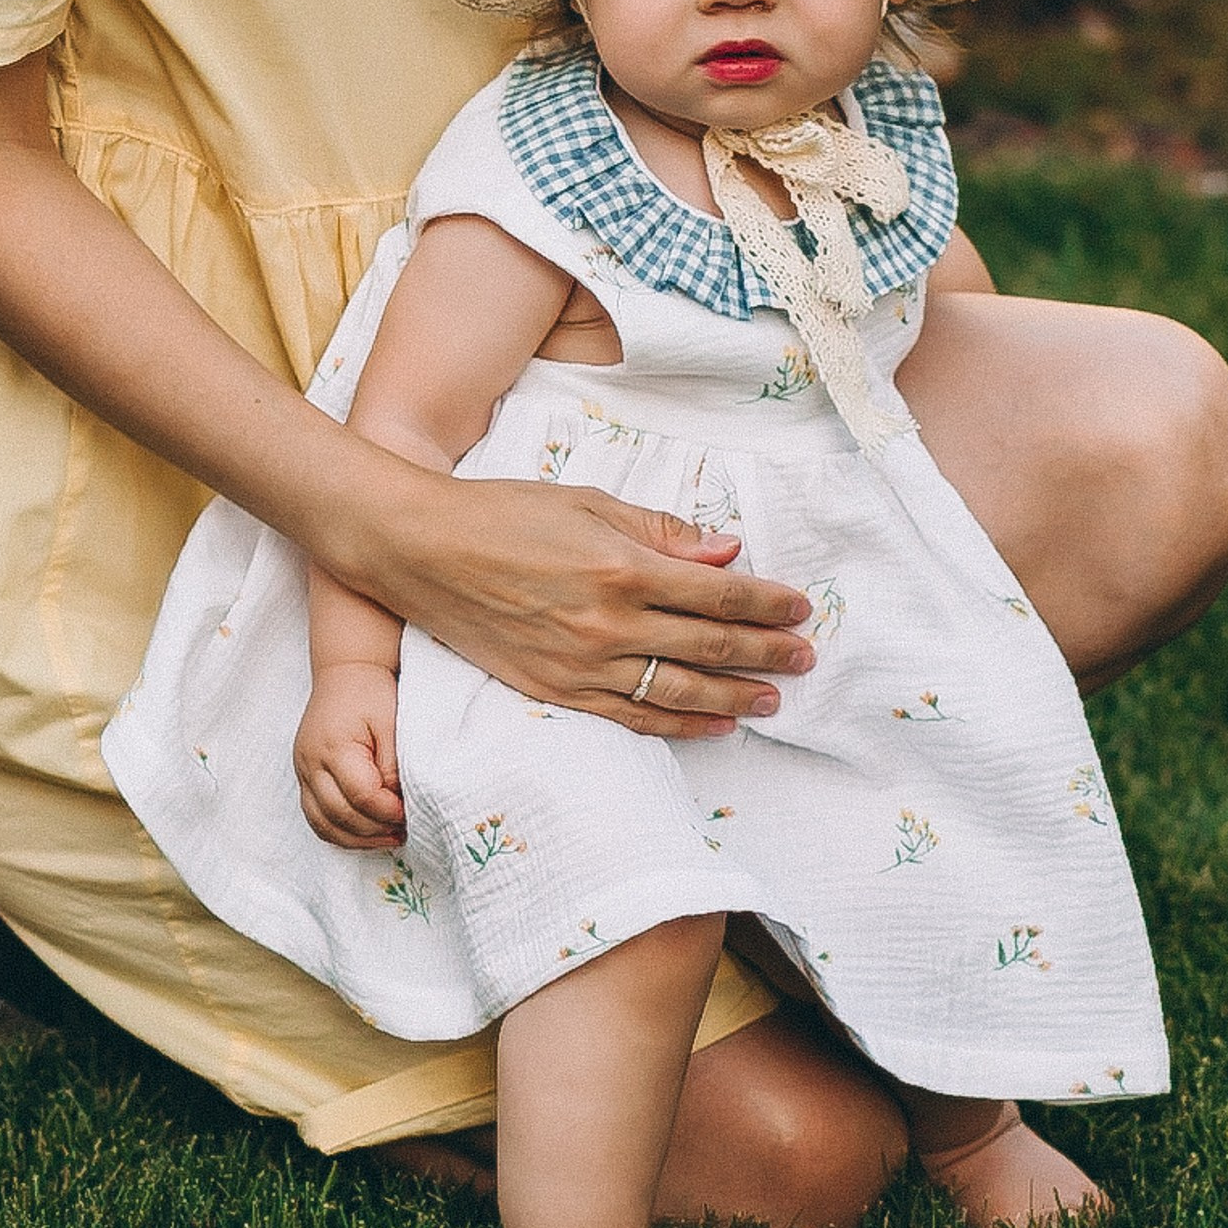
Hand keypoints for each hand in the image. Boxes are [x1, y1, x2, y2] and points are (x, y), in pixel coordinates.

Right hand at [294, 664, 407, 848]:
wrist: (344, 671)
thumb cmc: (371, 693)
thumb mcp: (392, 723)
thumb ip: (394, 765)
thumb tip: (397, 803)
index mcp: (334, 747)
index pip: (361, 796)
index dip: (388, 811)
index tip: (410, 812)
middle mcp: (310, 763)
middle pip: (340, 815)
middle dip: (375, 829)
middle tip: (405, 829)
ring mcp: (302, 772)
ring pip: (323, 824)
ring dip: (357, 839)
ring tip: (388, 837)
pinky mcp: (304, 777)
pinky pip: (316, 817)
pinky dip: (339, 832)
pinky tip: (365, 833)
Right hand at [355, 473, 812, 738]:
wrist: (422, 551)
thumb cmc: (503, 513)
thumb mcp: (587, 504)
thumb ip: (660, 531)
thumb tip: (726, 552)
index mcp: (621, 567)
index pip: (717, 595)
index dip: (765, 604)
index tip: (799, 610)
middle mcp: (609, 623)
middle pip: (709, 646)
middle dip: (766, 654)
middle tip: (805, 658)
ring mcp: (582, 664)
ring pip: (679, 690)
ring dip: (735, 697)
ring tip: (772, 700)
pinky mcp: (557, 691)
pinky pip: (632, 716)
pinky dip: (679, 723)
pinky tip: (712, 724)